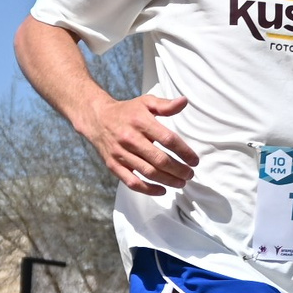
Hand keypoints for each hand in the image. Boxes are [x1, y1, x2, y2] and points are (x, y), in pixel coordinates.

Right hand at [81, 92, 197, 196]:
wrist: (97, 119)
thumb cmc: (127, 111)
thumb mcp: (146, 102)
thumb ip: (165, 105)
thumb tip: (184, 101)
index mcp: (141, 122)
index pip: (168, 139)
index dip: (184, 152)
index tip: (194, 160)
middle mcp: (130, 138)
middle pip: (160, 159)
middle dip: (179, 170)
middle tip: (190, 174)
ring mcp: (121, 154)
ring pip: (148, 172)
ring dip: (168, 180)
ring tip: (181, 182)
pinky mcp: (113, 166)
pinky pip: (132, 182)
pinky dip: (149, 189)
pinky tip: (162, 190)